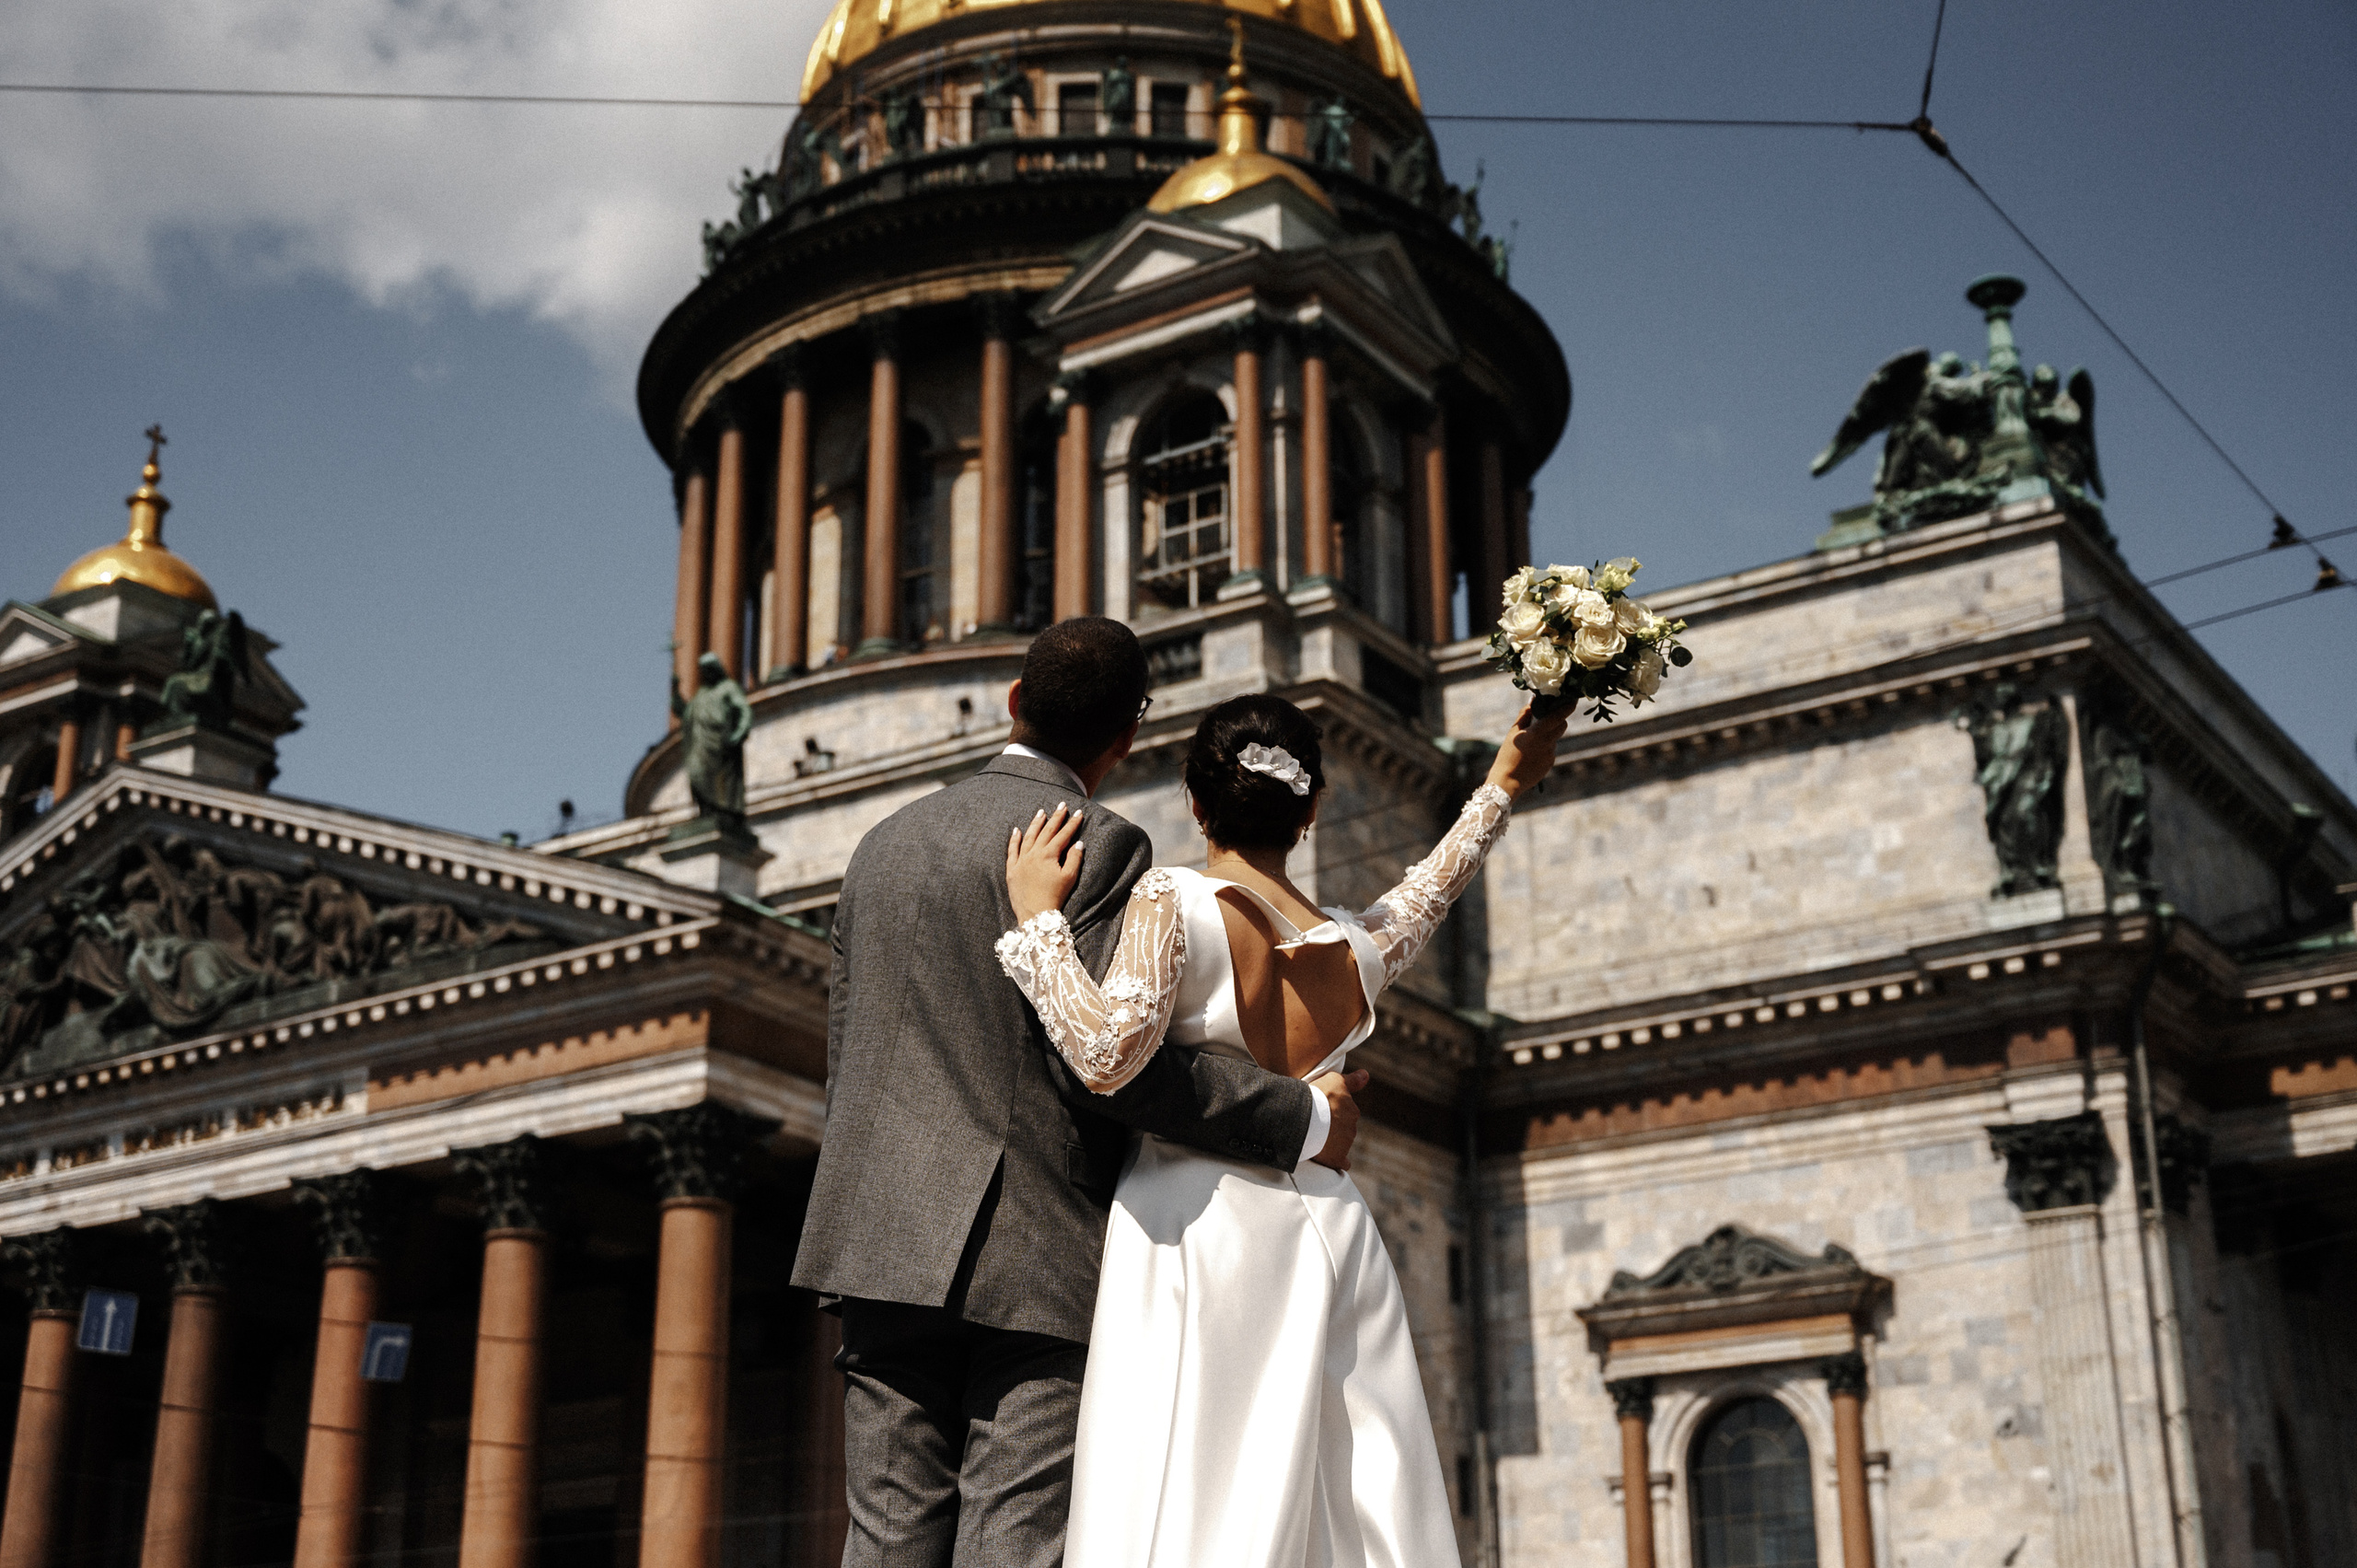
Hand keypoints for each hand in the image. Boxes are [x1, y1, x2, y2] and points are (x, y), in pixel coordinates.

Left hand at [1006, 804, 1085, 923]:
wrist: (1035, 914)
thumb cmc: (1054, 897)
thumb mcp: (1069, 878)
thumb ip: (1074, 858)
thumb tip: (1078, 843)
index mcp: (1049, 855)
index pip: (1063, 835)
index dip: (1072, 824)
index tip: (1079, 813)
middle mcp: (1034, 854)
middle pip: (1046, 831)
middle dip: (1055, 817)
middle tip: (1062, 805)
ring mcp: (1021, 861)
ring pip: (1029, 837)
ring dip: (1036, 823)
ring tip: (1042, 812)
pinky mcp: (1012, 869)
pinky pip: (1012, 850)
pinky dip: (1014, 839)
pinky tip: (1017, 830)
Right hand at [1308, 1068, 1370, 1171]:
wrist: (1304, 1116)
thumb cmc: (1317, 1095)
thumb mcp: (1334, 1080)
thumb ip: (1352, 1080)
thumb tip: (1366, 1075)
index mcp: (1351, 1110)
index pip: (1346, 1112)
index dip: (1333, 1111)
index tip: (1322, 1111)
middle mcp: (1351, 1127)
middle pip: (1343, 1129)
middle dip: (1333, 1127)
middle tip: (1315, 1123)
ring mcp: (1345, 1144)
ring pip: (1341, 1144)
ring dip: (1331, 1142)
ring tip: (1313, 1137)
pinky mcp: (1336, 1158)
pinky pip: (1340, 1163)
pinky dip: (1336, 1161)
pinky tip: (1329, 1159)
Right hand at [1485, 701, 1570, 799]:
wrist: (1509, 781)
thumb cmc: (1507, 755)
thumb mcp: (1513, 732)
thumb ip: (1525, 715)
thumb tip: (1533, 700)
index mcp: (1537, 733)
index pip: (1558, 716)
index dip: (1567, 707)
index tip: (1572, 700)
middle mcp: (1547, 742)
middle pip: (1562, 725)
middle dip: (1559, 719)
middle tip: (1548, 718)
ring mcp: (1550, 754)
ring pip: (1555, 738)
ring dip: (1548, 735)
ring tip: (1532, 742)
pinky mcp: (1550, 763)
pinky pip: (1550, 750)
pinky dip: (1544, 748)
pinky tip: (1531, 754)